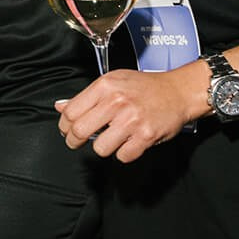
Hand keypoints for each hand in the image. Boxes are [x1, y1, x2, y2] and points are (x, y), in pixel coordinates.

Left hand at [54, 65, 205, 162]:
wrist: (177, 92)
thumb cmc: (145, 87)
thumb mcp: (112, 82)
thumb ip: (85, 96)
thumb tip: (60, 107)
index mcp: (105, 86)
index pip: (70, 112)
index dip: (64, 125)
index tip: (66, 130)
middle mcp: (116, 102)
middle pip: (79, 131)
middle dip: (74, 140)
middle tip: (76, 142)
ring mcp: (131, 120)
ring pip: (100, 148)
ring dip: (102, 147)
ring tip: (109, 139)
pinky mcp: (146, 136)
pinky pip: (123, 156)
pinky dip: (123, 153)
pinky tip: (127, 143)